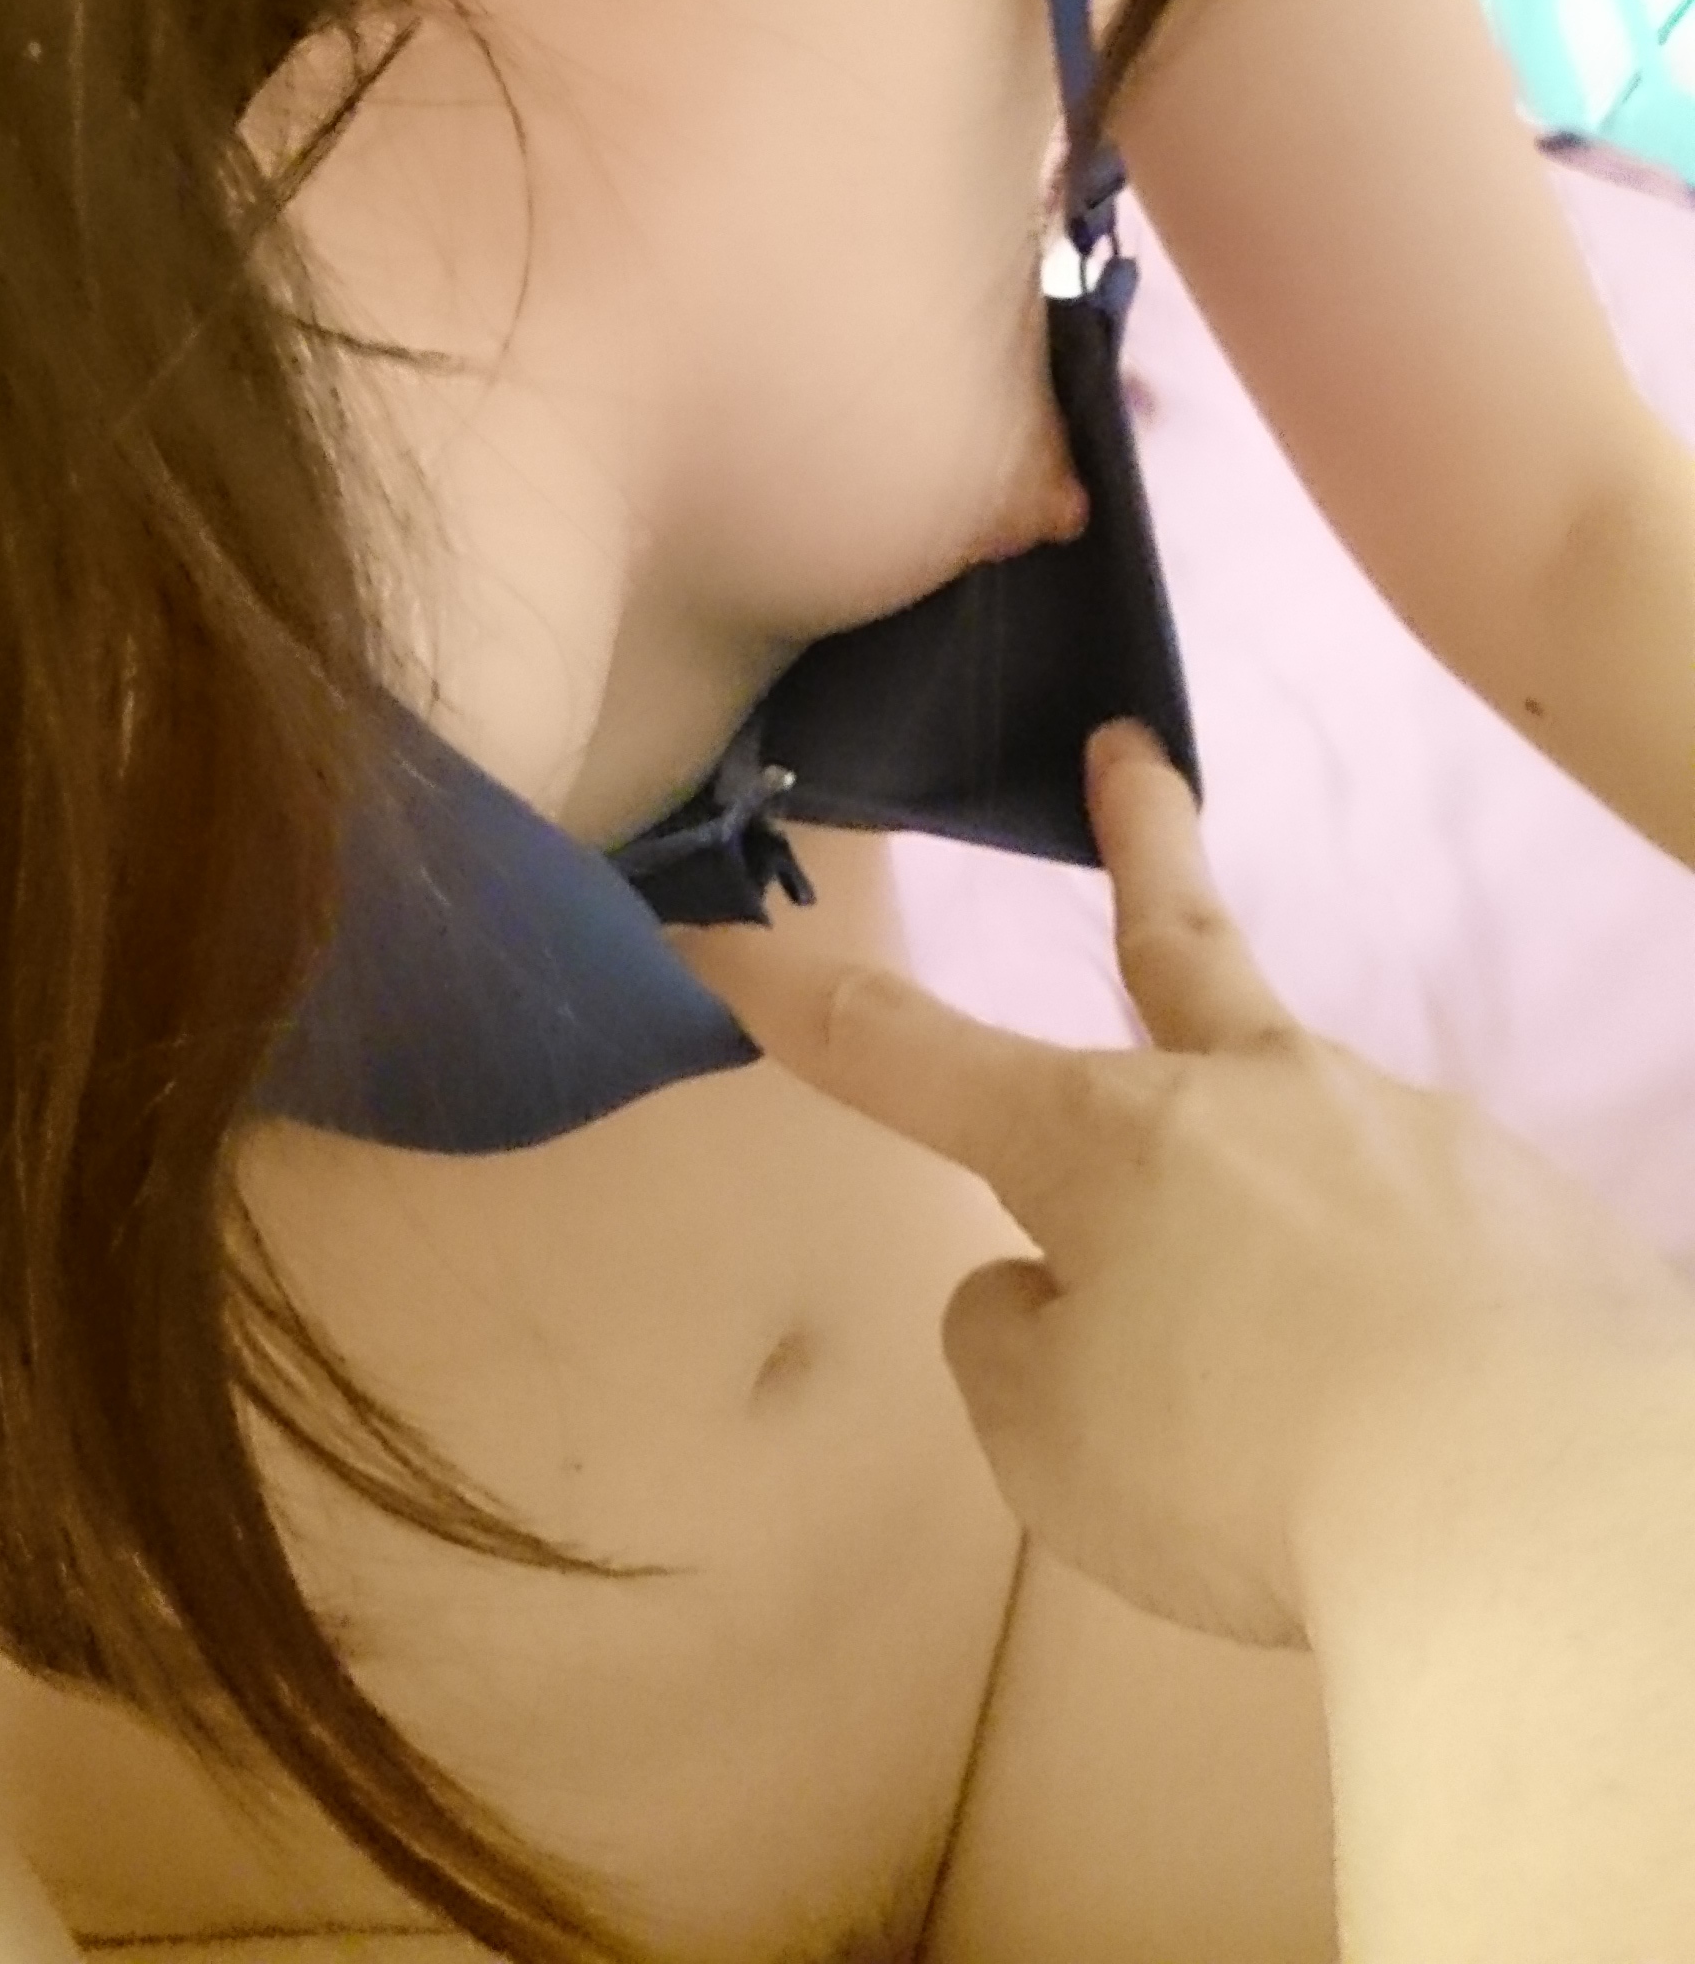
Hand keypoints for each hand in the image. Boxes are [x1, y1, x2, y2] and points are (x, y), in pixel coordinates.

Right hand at [669, 719, 1694, 1649]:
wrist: (1532, 1495)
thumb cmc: (1245, 1460)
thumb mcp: (1055, 1441)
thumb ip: (1020, 1345)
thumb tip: (1045, 1287)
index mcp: (1102, 1141)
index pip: (906, 1051)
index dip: (800, 999)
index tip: (720, 933)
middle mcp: (1253, 1095)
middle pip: (1176, 942)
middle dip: (1141, 843)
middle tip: (1131, 758)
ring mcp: (1402, 1131)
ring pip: (1313, 1133)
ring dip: (1292, 1198)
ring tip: (1307, 1355)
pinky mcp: (1524, 1206)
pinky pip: (1430, 1238)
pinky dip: (1404, 1291)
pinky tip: (1420, 1382)